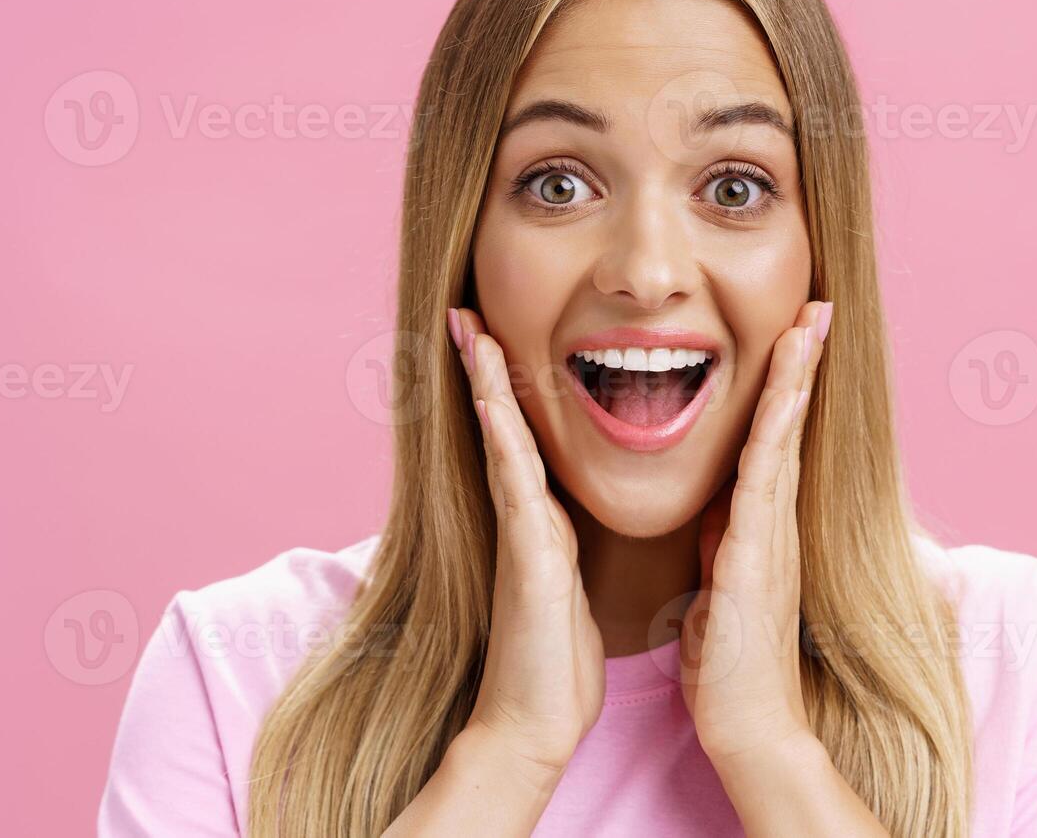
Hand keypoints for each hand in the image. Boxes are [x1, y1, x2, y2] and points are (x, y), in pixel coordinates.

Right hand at [449, 307, 603, 779]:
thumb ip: (565, 553)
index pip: (526, 441)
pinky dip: (503, 437)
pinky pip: (513, 482)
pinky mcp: (527, 555)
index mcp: (544, 523)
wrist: (535, 724)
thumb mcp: (569, 591)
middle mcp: (525, 518)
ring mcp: (520, 534)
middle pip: (502, 427)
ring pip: (502, 442)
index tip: (498, 339)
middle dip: (484, 370)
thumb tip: (570, 530)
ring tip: (469, 330)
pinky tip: (492, 400)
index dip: (513, 390)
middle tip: (466, 311)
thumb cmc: (557, 665)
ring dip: (485, 386)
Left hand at [682, 300, 831, 766]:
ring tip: (808, 325)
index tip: (791, 340)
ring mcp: (772, 535)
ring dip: (797, 381)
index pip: (770, 443)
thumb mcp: (717, 592)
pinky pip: (765, 478)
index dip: (781, 390)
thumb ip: (720, 553)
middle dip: (801, 366)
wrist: (745, 722)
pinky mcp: (757, 555)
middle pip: (788, 427)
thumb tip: (716, 524)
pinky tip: (783, 393)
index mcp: (759, 528)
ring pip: (784, 439)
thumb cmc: (729, 665)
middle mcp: (774, 523)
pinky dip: (776, 430)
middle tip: (815, 308)